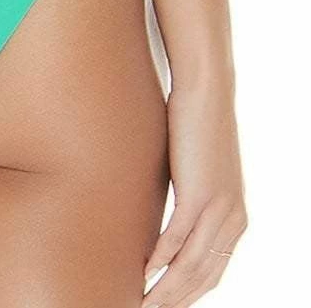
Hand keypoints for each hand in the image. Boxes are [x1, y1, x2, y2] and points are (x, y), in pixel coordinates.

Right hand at [143, 81, 247, 305]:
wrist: (207, 91)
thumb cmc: (198, 129)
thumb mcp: (201, 175)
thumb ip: (193, 202)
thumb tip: (172, 224)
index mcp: (236, 220)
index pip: (212, 274)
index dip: (188, 295)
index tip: (164, 306)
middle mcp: (233, 221)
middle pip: (201, 277)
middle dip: (174, 300)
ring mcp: (218, 209)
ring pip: (190, 265)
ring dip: (164, 289)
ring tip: (142, 302)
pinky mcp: (199, 194)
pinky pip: (178, 237)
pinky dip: (160, 257)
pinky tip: (144, 269)